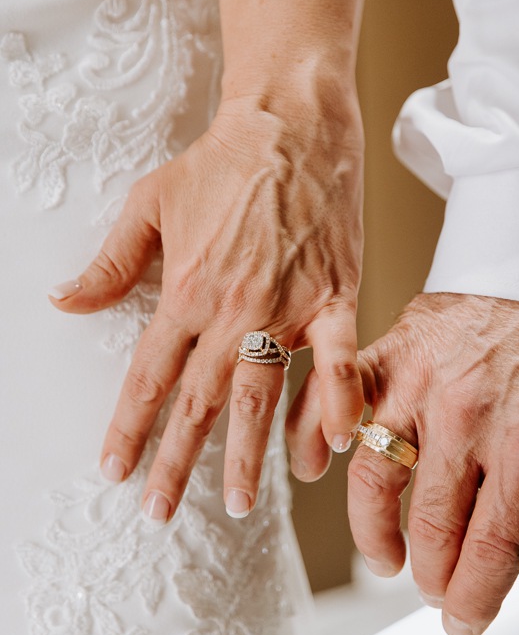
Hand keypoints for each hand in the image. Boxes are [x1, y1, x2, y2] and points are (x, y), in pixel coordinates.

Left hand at [49, 78, 364, 522]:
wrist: (291, 125)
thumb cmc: (221, 161)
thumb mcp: (149, 203)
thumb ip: (110, 263)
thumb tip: (64, 300)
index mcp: (184, 291)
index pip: (149, 377)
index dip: (130, 428)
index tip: (115, 470)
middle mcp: (232, 309)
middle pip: (199, 402)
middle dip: (178, 463)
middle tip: (162, 509)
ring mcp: (287, 307)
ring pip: (262, 395)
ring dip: (249, 455)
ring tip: (241, 504)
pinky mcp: (335, 297)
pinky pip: (338, 361)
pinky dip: (335, 403)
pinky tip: (332, 447)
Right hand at [288, 292, 518, 634]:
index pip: (494, 545)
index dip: (475, 598)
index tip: (463, 624)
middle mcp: (468, 418)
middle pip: (435, 525)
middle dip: (434, 577)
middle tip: (437, 589)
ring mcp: (420, 384)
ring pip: (375, 479)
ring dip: (373, 533)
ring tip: (388, 557)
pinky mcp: (389, 353)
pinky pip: (335, 400)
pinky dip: (313, 437)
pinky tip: (316, 470)